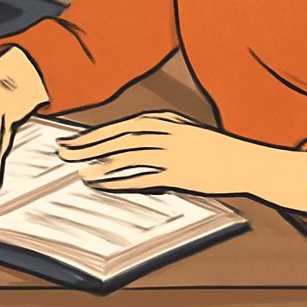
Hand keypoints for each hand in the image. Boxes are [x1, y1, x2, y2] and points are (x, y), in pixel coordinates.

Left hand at [57, 110, 306, 210]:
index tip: (70, 141)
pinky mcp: (180, 173)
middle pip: (117, 138)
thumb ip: (155, 134)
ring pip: (128, 156)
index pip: (119, 128)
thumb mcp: (181, 131)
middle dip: (87, 145)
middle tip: (63, 153)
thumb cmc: (210, 148)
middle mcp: (163, 132)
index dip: (92, 135)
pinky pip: (145, 178)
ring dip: (101, 164)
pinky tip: (106, 186)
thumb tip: (124, 144)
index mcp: (162, 120)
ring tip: (80, 172)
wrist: (244, 160)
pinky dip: (123, 181)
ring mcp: (171, 152)